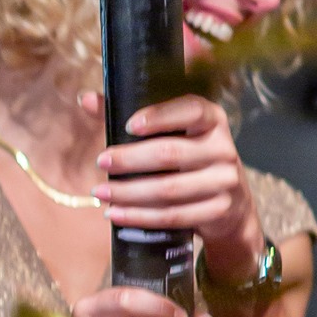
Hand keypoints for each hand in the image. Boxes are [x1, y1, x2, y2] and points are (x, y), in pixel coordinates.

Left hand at [81, 92, 263, 281]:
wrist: (231, 204)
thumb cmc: (190, 160)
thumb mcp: (173, 134)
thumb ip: (132, 117)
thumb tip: (84, 99)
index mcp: (213, 120)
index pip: (191, 110)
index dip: (160, 116)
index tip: (128, 125)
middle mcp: (223, 148)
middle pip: (171, 153)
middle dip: (130, 159)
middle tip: (100, 162)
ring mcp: (224, 181)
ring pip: (169, 189)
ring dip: (129, 193)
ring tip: (100, 192)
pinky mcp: (218, 210)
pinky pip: (173, 215)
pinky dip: (140, 216)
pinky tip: (116, 213)